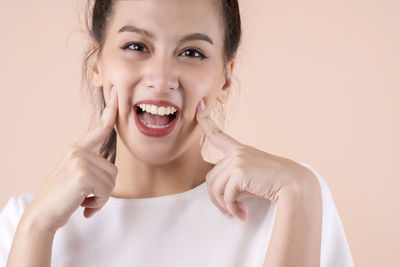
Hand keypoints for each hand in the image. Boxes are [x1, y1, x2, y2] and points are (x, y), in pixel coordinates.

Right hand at [22, 86, 118, 232]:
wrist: (42, 215)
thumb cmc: (61, 197)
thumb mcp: (75, 175)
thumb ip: (91, 166)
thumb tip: (111, 171)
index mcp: (77, 149)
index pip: (100, 128)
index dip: (111, 111)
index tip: (117, 94)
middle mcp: (78, 151)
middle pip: (113, 169)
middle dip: (105, 189)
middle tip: (87, 197)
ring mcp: (79, 161)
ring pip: (112, 181)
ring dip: (101, 197)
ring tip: (84, 201)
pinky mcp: (82, 175)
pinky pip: (106, 191)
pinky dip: (98, 204)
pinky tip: (84, 207)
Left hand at [195, 98, 316, 221]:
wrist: (295, 186)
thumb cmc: (276, 183)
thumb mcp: (253, 176)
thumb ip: (236, 178)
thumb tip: (220, 196)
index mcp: (240, 150)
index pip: (219, 135)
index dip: (206, 121)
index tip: (199, 108)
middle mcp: (237, 152)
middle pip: (211, 177)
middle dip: (216, 197)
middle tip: (226, 209)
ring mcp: (238, 160)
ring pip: (216, 188)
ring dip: (224, 205)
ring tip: (235, 212)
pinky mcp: (239, 172)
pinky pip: (227, 196)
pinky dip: (232, 209)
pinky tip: (242, 214)